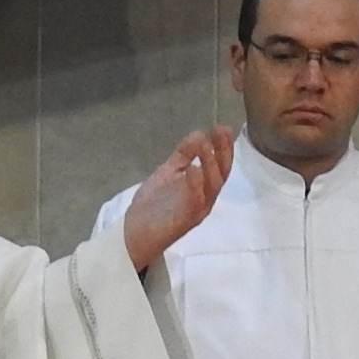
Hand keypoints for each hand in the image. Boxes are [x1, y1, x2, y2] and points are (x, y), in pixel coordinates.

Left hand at [121, 125, 235, 269]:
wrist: (135, 231)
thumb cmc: (154, 203)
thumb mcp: (170, 172)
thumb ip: (183, 154)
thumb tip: (199, 133)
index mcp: (204, 187)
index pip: (219, 164)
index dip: (223, 146)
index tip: (222, 127)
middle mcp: (206, 198)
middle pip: (222, 173)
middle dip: (222, 151)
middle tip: (221, 131)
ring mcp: (198, 209)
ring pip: (212, 186)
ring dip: (211, 164)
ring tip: (206, 145)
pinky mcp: (186, 219)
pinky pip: (195, 201)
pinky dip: (196, 184)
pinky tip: (193, 168)